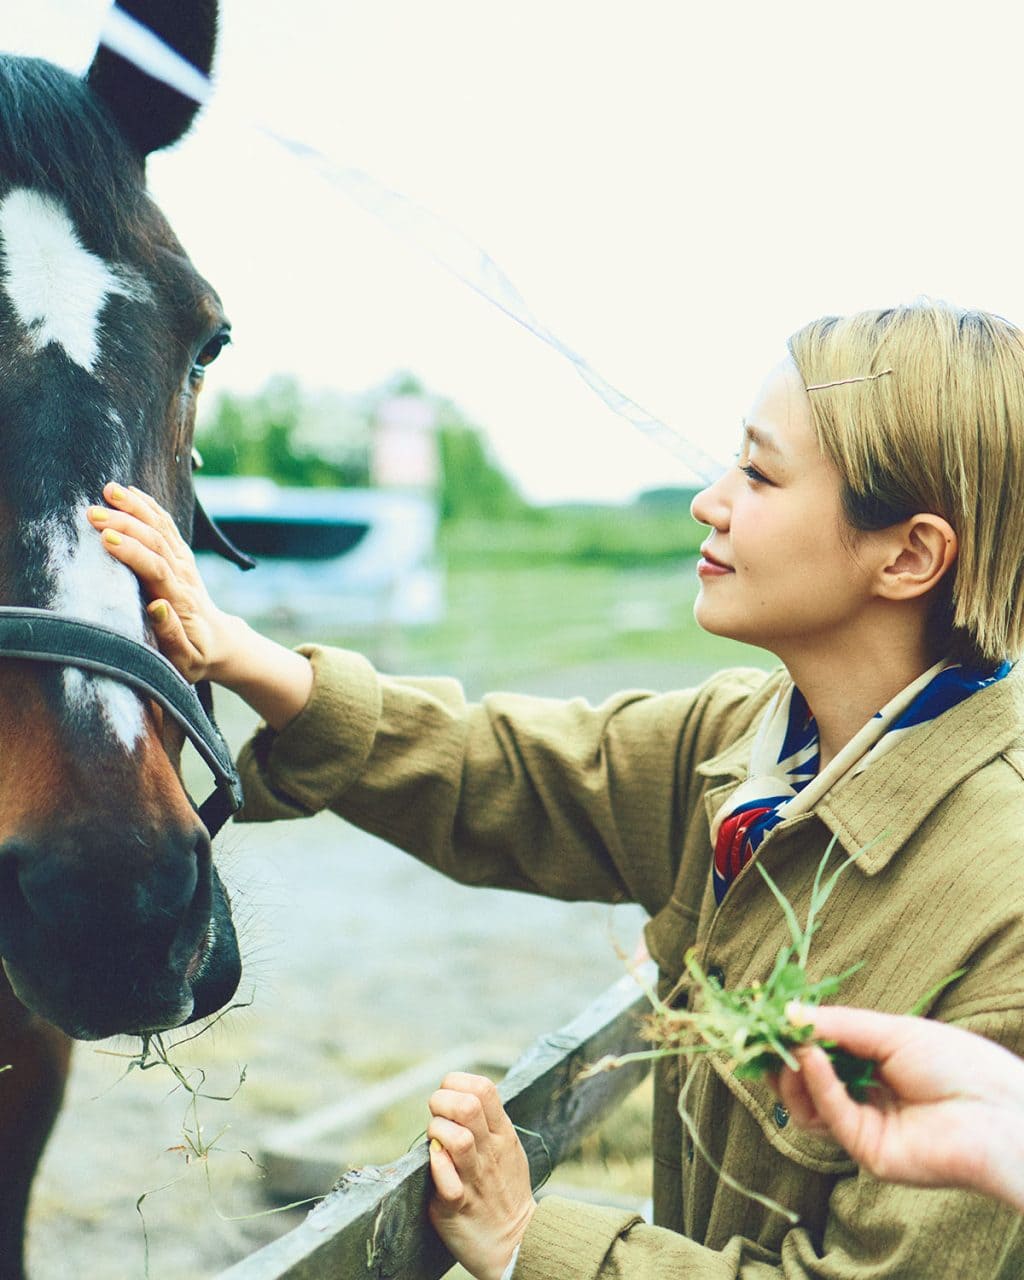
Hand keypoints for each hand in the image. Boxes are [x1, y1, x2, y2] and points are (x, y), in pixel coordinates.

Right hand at [88, 483, 242, 683]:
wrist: (220, 644)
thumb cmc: (196, 656)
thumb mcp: (184, 659)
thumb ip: (171, 636)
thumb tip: (157, 607)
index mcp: (181, 601)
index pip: (157, 570)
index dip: (133, 553)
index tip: (106, 539)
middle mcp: (184, 577)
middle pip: (157, 542)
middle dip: (126, 524)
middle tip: (93, 513)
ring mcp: (185, 564)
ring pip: (162, 528)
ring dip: (136, 508)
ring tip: (109, 490)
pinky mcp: (182, 557)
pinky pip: (167, 526)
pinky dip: (150, 507)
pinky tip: (131, 492)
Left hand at [427, 1073, 536, 1279]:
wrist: (516, 1243)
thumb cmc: (505, 1191)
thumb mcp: (507, 1148)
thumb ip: (488, 1122)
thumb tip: (460, 1095)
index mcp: (502, 1135)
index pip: (484, 1088)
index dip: (457, 1082)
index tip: (447, 1095)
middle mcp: (490, 1153)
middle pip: (468, 1106)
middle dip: (442, 1101)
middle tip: (437, 1115)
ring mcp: (475, 1180)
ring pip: (457, 1140)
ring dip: (437, 1132)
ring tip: (435, 1141)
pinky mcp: (457, 1207)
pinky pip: (447, 1183)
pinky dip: (436, 1169)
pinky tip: (435, 1165)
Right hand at [776, 1004, 1023, 1211]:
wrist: (997, 1109)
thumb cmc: (956, 1063)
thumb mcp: (890, 1031)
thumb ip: (837, 1026)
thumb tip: (786, 1013)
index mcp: (870, 1066)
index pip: (816, 1053)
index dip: (791, 1037)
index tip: (766, 1017)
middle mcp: (862, 1097)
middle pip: (803, 1083)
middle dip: (781, 1058)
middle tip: (763, 1034)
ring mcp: (863, 1127)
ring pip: (806, 1105)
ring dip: (792, 1073)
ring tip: (792, 1045)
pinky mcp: (867, 1151)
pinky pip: (830, 1116)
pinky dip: (817, 1085)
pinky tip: (813, 1057)